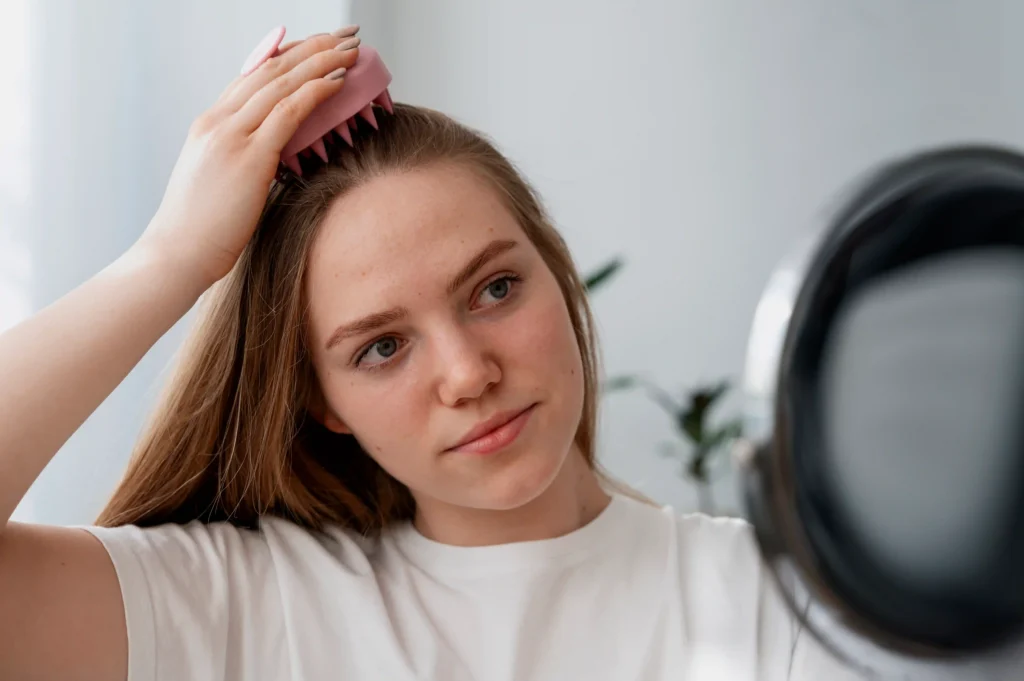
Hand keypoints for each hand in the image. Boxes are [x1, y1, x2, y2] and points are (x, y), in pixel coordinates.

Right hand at [139, 27, 360, 287]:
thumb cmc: (200, 232)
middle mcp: (217, 121)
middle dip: (312, 48)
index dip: (288, 56)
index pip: (253, 76)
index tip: (316, 46)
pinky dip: (316, 90)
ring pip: (282, 82)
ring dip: (321, 60)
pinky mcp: (248, 156)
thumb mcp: (219, 184)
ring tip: (351, 48)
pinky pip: (289, 112)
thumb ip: (242, 162)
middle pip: (271, 69)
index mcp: (209, 125)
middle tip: (345, 35)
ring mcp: (230, 135)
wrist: (175, 255)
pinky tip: (340, 79)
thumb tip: (270, 162)